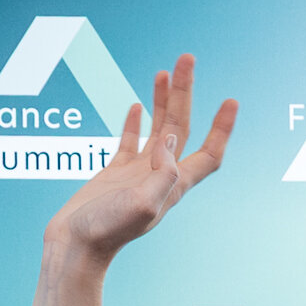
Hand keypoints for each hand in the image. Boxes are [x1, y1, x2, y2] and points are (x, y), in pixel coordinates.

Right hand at [45, 51, 237, 263]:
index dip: (222, 128)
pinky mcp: (114, 173)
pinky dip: (134, 121)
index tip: (231, 100)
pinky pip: (129, 140)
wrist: (75, 248)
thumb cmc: (108, 231)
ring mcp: (137, 173)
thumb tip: (169, 139)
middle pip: (181, 128)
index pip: (209, 153)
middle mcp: (161, 176)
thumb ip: (162, 172)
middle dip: (186, 93)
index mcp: (174, 184)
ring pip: (157, 128)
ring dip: (163, 100)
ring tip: (164, 71)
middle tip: (186, 58)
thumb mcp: (142, 204)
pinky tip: (134, 104)